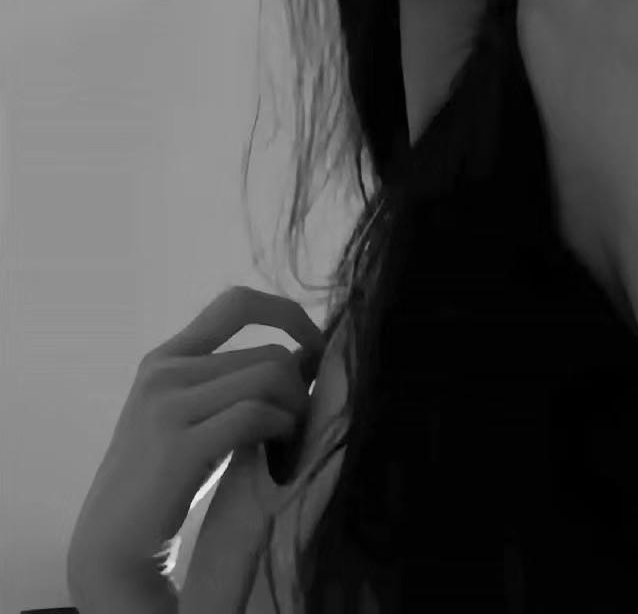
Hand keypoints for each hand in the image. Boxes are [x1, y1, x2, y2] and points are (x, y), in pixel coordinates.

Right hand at [67, 286, 323, 587]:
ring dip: (296, 408)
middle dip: (300, 387)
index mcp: (166, 358)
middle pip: (270, 353)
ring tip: (289, 437)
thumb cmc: (168, 480)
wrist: (114, 545)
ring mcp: (166, 406)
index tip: (314, 346)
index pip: (238, 303)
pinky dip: (282, 427)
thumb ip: (241, 381)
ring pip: (270, 376)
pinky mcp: (178, 445)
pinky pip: (255, 414)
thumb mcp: (200, 416)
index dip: (287, 313)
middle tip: (299, 422)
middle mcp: (164, 372)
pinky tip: (279, 447)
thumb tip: (311, 354)